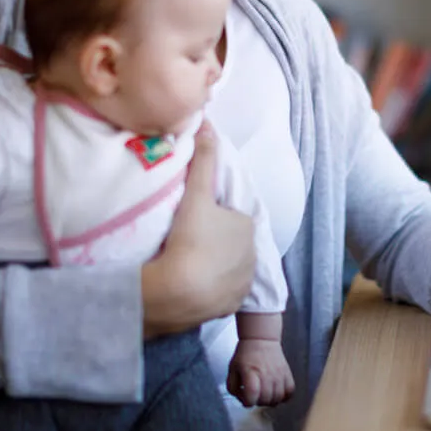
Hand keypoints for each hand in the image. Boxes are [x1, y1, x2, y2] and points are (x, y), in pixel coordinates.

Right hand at [142, 121, 254, 337]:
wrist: (178, 292)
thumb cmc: (190, 239)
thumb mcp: (196, 194)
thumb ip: (203, 159)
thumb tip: (207, 123)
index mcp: (247, 227)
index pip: (231, 216)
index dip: (211, 216)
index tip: (191, 221)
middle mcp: (252, 256)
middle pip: (228, 243)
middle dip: (212, 241)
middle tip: (183, 241)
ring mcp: (242, 285)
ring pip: (226, 268)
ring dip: (210, 266)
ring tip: (183, 263)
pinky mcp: (229, 307)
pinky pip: (219, 292)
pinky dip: (208, 289)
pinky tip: (188, 284)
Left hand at [228, 339, 294, 406]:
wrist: (261, 340)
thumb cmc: (246, 355)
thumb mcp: (232, 370)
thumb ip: (233, 388)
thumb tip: (242, 400)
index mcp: (250, 373)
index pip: (251, 395)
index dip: (247, 402)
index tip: (245, 398)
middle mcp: (266, 374)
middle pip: (265, 400)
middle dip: (258, 402)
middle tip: (255, 395)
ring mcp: (278, 374)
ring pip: (277, 398)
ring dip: (270, 400)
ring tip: (265, 394)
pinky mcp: (287, 374)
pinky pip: (289, 392)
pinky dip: (284, 396)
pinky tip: (276, 392)